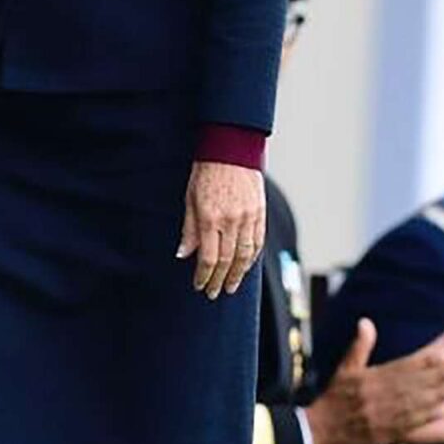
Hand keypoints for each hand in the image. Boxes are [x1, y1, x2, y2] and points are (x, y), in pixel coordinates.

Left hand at [179, 160, 264, 298]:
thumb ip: (189, 229)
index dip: (204, 275)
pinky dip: (251, 258)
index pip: (209, 258)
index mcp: (210, 218)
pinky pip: (257, 242)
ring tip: (230, 287)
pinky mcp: (260, 213)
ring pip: (245, 255)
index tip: (199, 285)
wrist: (231, 151)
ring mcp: (248, 218)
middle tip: (213, 293)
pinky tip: (245, 267)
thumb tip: (184, 254)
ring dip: (238, 275)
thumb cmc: (205, 173)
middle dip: (219, 280)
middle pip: (228, 261)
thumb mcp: (189, 198)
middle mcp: (231, 221)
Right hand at [309, 320, 443, 443]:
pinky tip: (442, 410)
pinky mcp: (387, 432)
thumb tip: (366, 322)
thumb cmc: (335, 399)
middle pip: (415, 383)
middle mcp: (379, 395)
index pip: (405, 365)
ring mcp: (384, 414)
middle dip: (439, 377)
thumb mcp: (344, 370)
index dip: (427, 360)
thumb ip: (359, 347)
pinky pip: (411, 423)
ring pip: (417, 402)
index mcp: (371, 378)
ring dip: (438, 394)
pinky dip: (427, 416)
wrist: (321, 432)